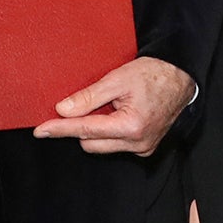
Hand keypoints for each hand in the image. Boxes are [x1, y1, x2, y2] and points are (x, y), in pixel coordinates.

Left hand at [33, 55, 192, 155]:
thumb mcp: (117, 79)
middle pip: (90, 143)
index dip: (60, 128)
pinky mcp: (145, 148)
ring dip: (97, 129)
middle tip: (85, 104)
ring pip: (102, 146)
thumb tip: (63, 110)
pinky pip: (116, 145)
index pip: (85, 130)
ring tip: (110, 106)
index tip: (40, 130)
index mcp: (131, 127)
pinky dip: (110, 132)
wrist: (181, 77)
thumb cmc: (154, 74)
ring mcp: (143, 148)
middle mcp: (137, 143)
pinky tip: (118, 113)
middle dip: (82, 127)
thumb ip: (89, 97)